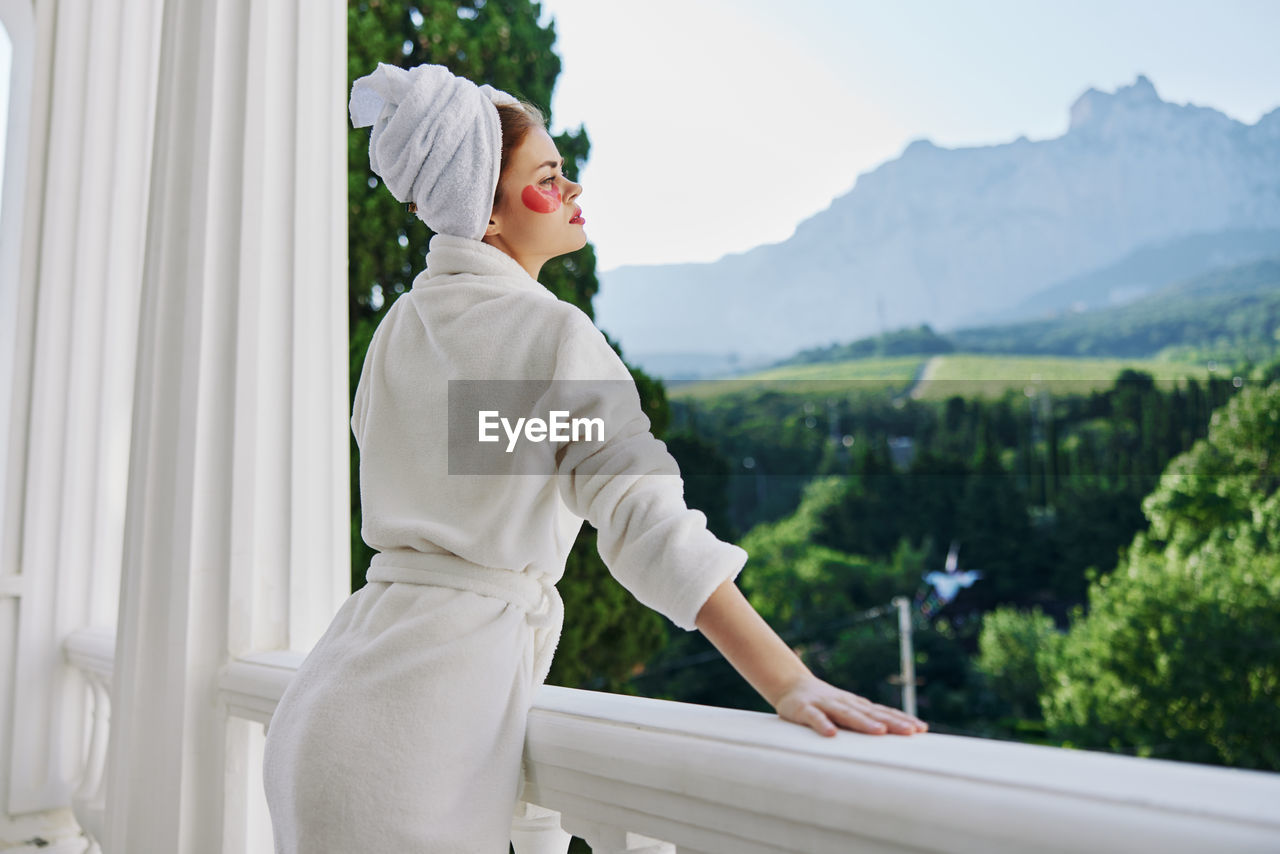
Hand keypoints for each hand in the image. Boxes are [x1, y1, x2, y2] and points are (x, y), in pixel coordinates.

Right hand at [772, 675, 927, 737]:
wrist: (792, 685)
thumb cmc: (825, 704)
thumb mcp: (847, 711)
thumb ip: (865, 722)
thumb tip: (892, 738)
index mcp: (857, 705)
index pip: (883, 711)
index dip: (901, 719)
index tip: (921, 729)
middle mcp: (845, 703)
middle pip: (871, 713)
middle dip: (891, 722)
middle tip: (911, 732)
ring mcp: (825, 705)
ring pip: (846, 714)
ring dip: (863, 722)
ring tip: (879, 731)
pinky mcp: (805, 710)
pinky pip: (814, 718)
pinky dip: (822, 724)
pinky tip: (831, 734)